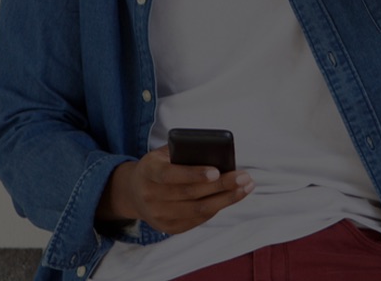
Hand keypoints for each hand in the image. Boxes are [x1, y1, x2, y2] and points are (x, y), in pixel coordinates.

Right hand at [97, 146, 253, 234]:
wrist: (135, 193)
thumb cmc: (158, 167)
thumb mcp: (162, 154)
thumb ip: (183, 152)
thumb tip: (217, 153)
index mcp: (148, 172)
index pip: (170, 175)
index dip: (193, 174)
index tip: (216, 171)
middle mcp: (150, 196)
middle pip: (190, 194)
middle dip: (221, 185)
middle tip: (244, 177)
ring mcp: (159, 215)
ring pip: (198, 210)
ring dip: (226, 199)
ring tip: (245, 187)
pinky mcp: (169, 228)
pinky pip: (198, 220)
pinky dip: (217, 208)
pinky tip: (231, 197)